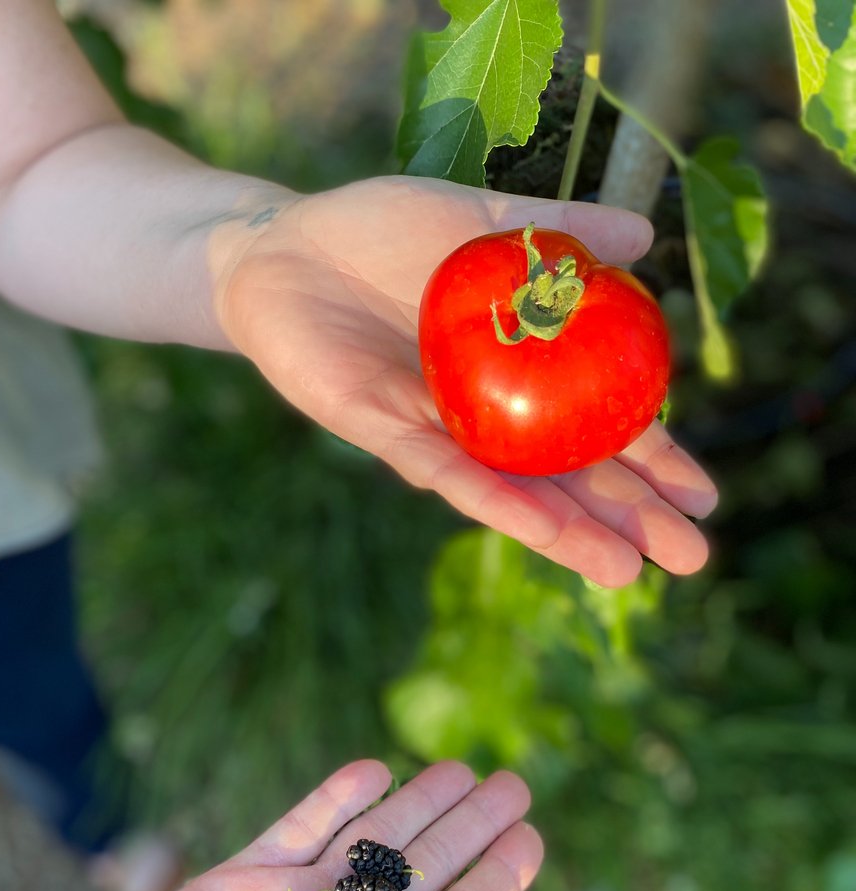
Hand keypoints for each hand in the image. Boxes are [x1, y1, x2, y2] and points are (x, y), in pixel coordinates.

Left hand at [218, 176, 716, 587]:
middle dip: (629, 517)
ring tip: (625, 572)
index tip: (704, 495)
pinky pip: (445, 471)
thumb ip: (556, 233)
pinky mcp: (384, 432)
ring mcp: (438, 430)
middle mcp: (486, 414)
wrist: (282, 247)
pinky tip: (540, 531)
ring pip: (514, 492)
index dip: (652, 459)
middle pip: (569, 476)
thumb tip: (647, 237)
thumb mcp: (479, 222)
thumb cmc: (379, 234)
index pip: (599, 424)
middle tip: (691, 558)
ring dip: (571, 533)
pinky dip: (492, 500)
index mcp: (519, 369)